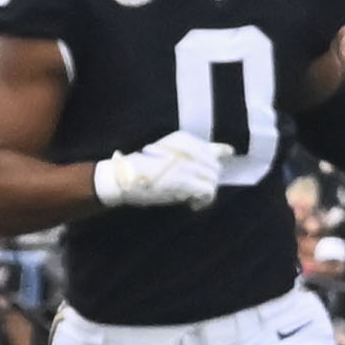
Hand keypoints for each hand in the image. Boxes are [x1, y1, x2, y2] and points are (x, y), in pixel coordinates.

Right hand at [89, 134, 236, 213]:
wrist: (123, 177)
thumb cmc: (141, 168)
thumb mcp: (166, 153)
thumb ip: (189, 154)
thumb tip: (220, 155)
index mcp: (183, 140)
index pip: (214, 149)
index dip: (220, 157)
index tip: (221, 163)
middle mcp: (189, 149)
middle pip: (215, 168)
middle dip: (208, 181)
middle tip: (195, 192)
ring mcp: (188, 164)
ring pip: (213, 180)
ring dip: (205, 193)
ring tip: (191, 200)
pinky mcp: (186, 181)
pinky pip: (209, 192)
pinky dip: (204, 201)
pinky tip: (192, 205)